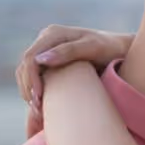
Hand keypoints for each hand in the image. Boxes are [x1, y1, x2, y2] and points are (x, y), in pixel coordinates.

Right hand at [16, 25, 133, 127]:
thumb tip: (41, 60)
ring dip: (28, 91)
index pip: (30, 58)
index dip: (30, 80)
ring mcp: (46, 50)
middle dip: (28, 88)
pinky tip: (41, 104)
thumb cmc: (110, 48)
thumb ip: (68, 51)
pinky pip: (33, 77)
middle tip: (38, 110)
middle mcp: (46, 40)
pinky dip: (33, 90)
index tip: (39, 99)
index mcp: (53, 34)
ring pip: (25, 72)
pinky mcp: (50, 62)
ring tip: (38, 110)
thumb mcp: (93, 48)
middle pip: (24, 66)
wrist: (120, 50)